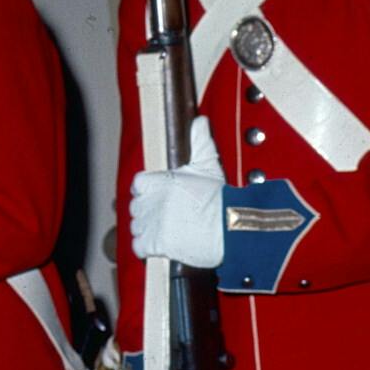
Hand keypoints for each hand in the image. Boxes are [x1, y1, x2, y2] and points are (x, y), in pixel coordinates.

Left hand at [129, 117, 224, 267]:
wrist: (232, 226)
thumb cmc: (221, 198)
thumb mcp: (209, 165)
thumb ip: (200, 142)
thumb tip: (200, 121)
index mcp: (161, 181)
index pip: (138, 184)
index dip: (146, 192)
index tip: (158, 198)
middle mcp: (153, 201)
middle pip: (136, 207)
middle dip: (148, 213)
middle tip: (166, 219)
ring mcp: (153, 222)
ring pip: (137, 227)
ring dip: (147, 231)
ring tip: (167, 232)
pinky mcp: (155, 243)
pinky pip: (138, 247)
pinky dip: (147, 249)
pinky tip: (161, 247)